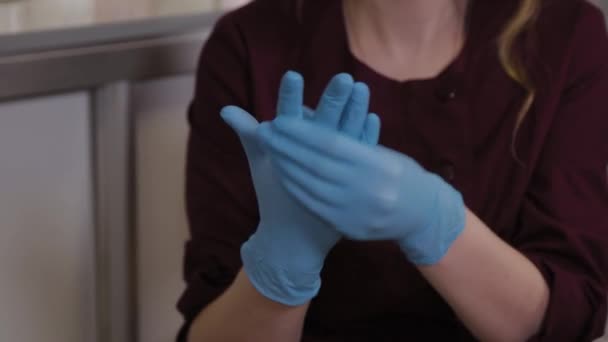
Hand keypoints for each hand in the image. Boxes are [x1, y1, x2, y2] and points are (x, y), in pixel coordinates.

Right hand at [221, 71, 379, 304]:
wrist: (296, 241)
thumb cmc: (273, 197)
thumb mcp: (261, 165)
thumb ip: (248, 134)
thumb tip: (225, 109)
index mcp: (284, 157)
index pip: (286, 124)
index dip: (288, 100)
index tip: (293, 75)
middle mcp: (310, 166)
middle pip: (322, 130)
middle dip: (332, 103)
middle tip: (343, 77)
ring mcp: (332, 177)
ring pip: (346, 142)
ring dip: (354, 115)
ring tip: (360, 86)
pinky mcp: (349, 187)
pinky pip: (361, 160)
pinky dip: (366, 139)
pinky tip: (373, 117)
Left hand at [258, 117, 464, 265]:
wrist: (422, 215)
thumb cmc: (400, 175)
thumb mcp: (384, 153)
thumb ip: (353, 141)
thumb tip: (315, 120)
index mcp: (378, 164)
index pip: (331, 144)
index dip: (302, 132)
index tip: (279, 119)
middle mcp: (367, 188)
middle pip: (316, 164)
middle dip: (287, 146)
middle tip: (264, 130)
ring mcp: (356, 211)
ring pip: (311, 186)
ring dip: (286, 166)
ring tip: (269, 150)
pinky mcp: (348, 227)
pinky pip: (315, 206)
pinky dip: (296, 188)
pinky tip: (282, 174)